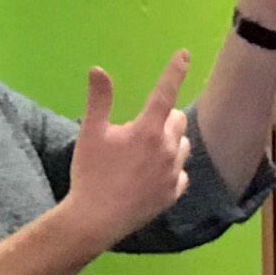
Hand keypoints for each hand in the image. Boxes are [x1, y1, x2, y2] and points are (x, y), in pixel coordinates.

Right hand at [61, 54, 195, 244]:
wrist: (95, 219)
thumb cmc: (90, 173)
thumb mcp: (90, 133)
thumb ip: (99, 100)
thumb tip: (98, 69)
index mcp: (147, 130)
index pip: (165, 92)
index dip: (175, 71)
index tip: (184, 55)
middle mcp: (167, 149)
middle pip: (177, 120)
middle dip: (165, 116)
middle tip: (142, 126)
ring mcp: (172, 174)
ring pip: (183, 147)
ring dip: (172, 142)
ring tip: (147, 151)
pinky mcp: (172, 194)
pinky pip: (181, 174)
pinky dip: (172, 169)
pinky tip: (154, 174)